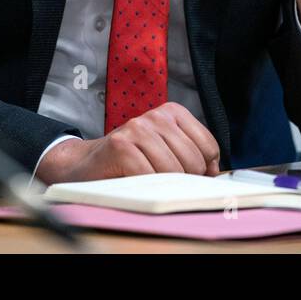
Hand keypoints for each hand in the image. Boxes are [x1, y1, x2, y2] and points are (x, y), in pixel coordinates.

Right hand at [34, 102, 220, 184]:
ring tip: (145, 179)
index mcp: (172, 112)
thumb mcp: (165, 149)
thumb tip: (215, 173)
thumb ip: (191, 155)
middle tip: (161, 179)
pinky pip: (151, 177)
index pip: (209, 146)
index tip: (188, 176)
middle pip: (194, 162)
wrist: (85, 165)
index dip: (204, 170)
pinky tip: (133, 180)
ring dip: (162, 185)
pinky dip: (145, 187)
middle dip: (183, 180)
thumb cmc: (129, 160)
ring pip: (174, 171)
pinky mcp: (122, 147)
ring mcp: (137, 129)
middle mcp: (156, 116)